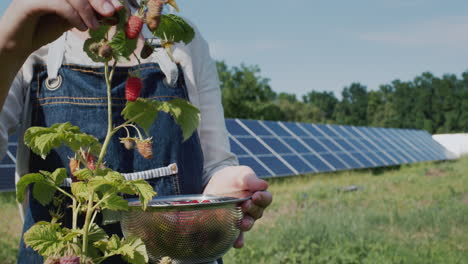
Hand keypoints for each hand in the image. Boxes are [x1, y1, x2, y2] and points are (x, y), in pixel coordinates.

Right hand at [0, 0, 122, 55]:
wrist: (18, 43)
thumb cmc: (44, 28)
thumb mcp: (73, 20)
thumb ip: (90, 14)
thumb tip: (114, 12)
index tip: (117, 7)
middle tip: (111, 12)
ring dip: (86, 10)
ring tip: (93, 26)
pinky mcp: (29, 2)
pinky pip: (57, 3)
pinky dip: (73, 15)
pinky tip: (80, 27)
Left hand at [203, 166, 272, 247]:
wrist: (216, 184)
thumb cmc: (233, 177)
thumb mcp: (241, 174)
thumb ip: (250, 179)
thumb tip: (264, 185)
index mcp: (258, 195)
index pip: (266, 199)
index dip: (262, 198)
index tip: (255, 195)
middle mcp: (253, 209)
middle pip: (258, 212)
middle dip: (252, 209)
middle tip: (244, 205)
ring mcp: (242, 218)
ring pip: (249, 224)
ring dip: (247, 225)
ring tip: (242, 223)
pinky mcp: (231, 224)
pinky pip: (237, 235)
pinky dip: (238, 240)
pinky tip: (237, 243)